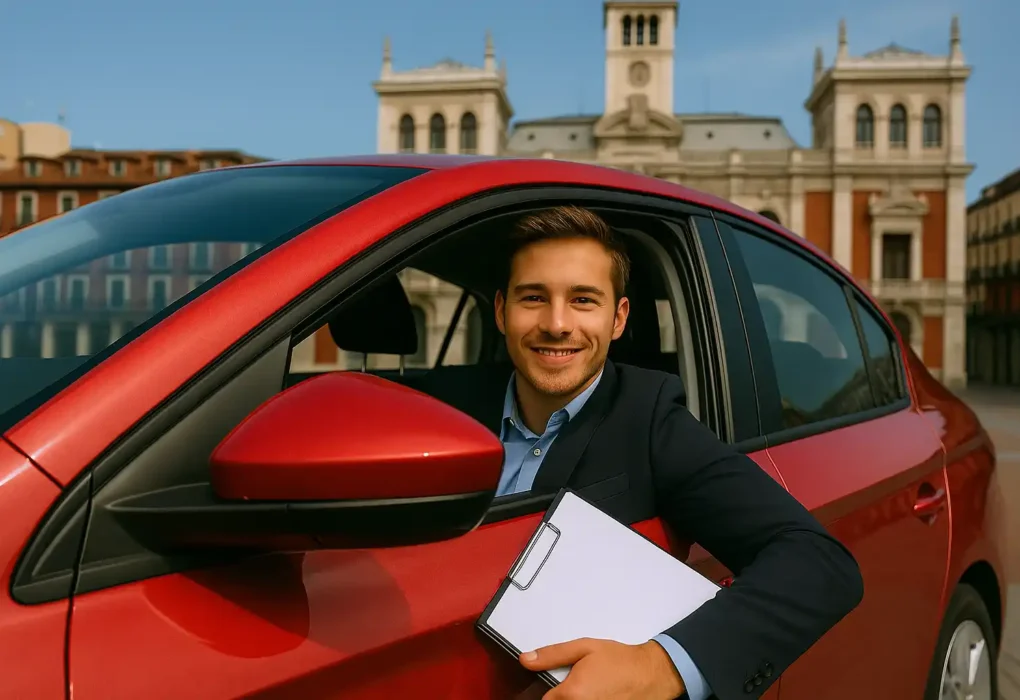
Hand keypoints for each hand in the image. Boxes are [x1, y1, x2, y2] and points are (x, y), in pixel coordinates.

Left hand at [518, 637, 684, 698]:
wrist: (651, 674)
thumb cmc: (620, 661)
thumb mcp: (584, 648)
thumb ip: (552, 655)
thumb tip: (526, 660)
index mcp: (571, 694)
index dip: (548, 693)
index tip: (556, 686)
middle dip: (563, 697)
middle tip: (577, 686)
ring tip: (592, 690)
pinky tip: (599, 695)